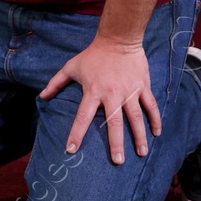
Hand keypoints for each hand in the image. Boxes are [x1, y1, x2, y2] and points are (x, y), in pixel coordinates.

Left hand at [40, 37, 160, 164]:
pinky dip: (155, 119)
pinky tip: (157, 134)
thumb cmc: (93, 55)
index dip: (76, 134)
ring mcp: (130, 91)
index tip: (71, 150)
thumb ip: (56, 83)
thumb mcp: (71, 66)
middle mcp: (112, 94)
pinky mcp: (143, 86)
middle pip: (114, 122)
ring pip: (136, 117)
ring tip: (142, 153)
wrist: (118, 38)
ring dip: (140, 136)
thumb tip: (42, 96)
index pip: (83, 117)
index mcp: (93, 91)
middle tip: (118, 162)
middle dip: (116, 143)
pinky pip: (150, 105)